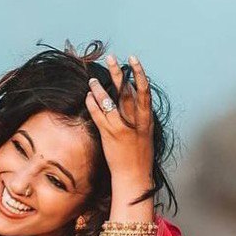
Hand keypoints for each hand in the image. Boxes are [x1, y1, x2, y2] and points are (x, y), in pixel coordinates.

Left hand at [84, 54, 154, 190]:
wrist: (134, 176)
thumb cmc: (140, 156)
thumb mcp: (146, 133)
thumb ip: (140, 115)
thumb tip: (132, 96)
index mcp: (147, 119)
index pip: (144, 91)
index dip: (139, 73)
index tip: (133, 59)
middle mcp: (135, 121)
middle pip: (125, 91)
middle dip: (118, 73)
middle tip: (111, 58)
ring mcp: (122, 127)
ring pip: (110, 101)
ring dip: (100, 89)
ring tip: (92, 80)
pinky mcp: (109, 135)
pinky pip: (99, 115)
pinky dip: (93, 104)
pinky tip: (88, 97)